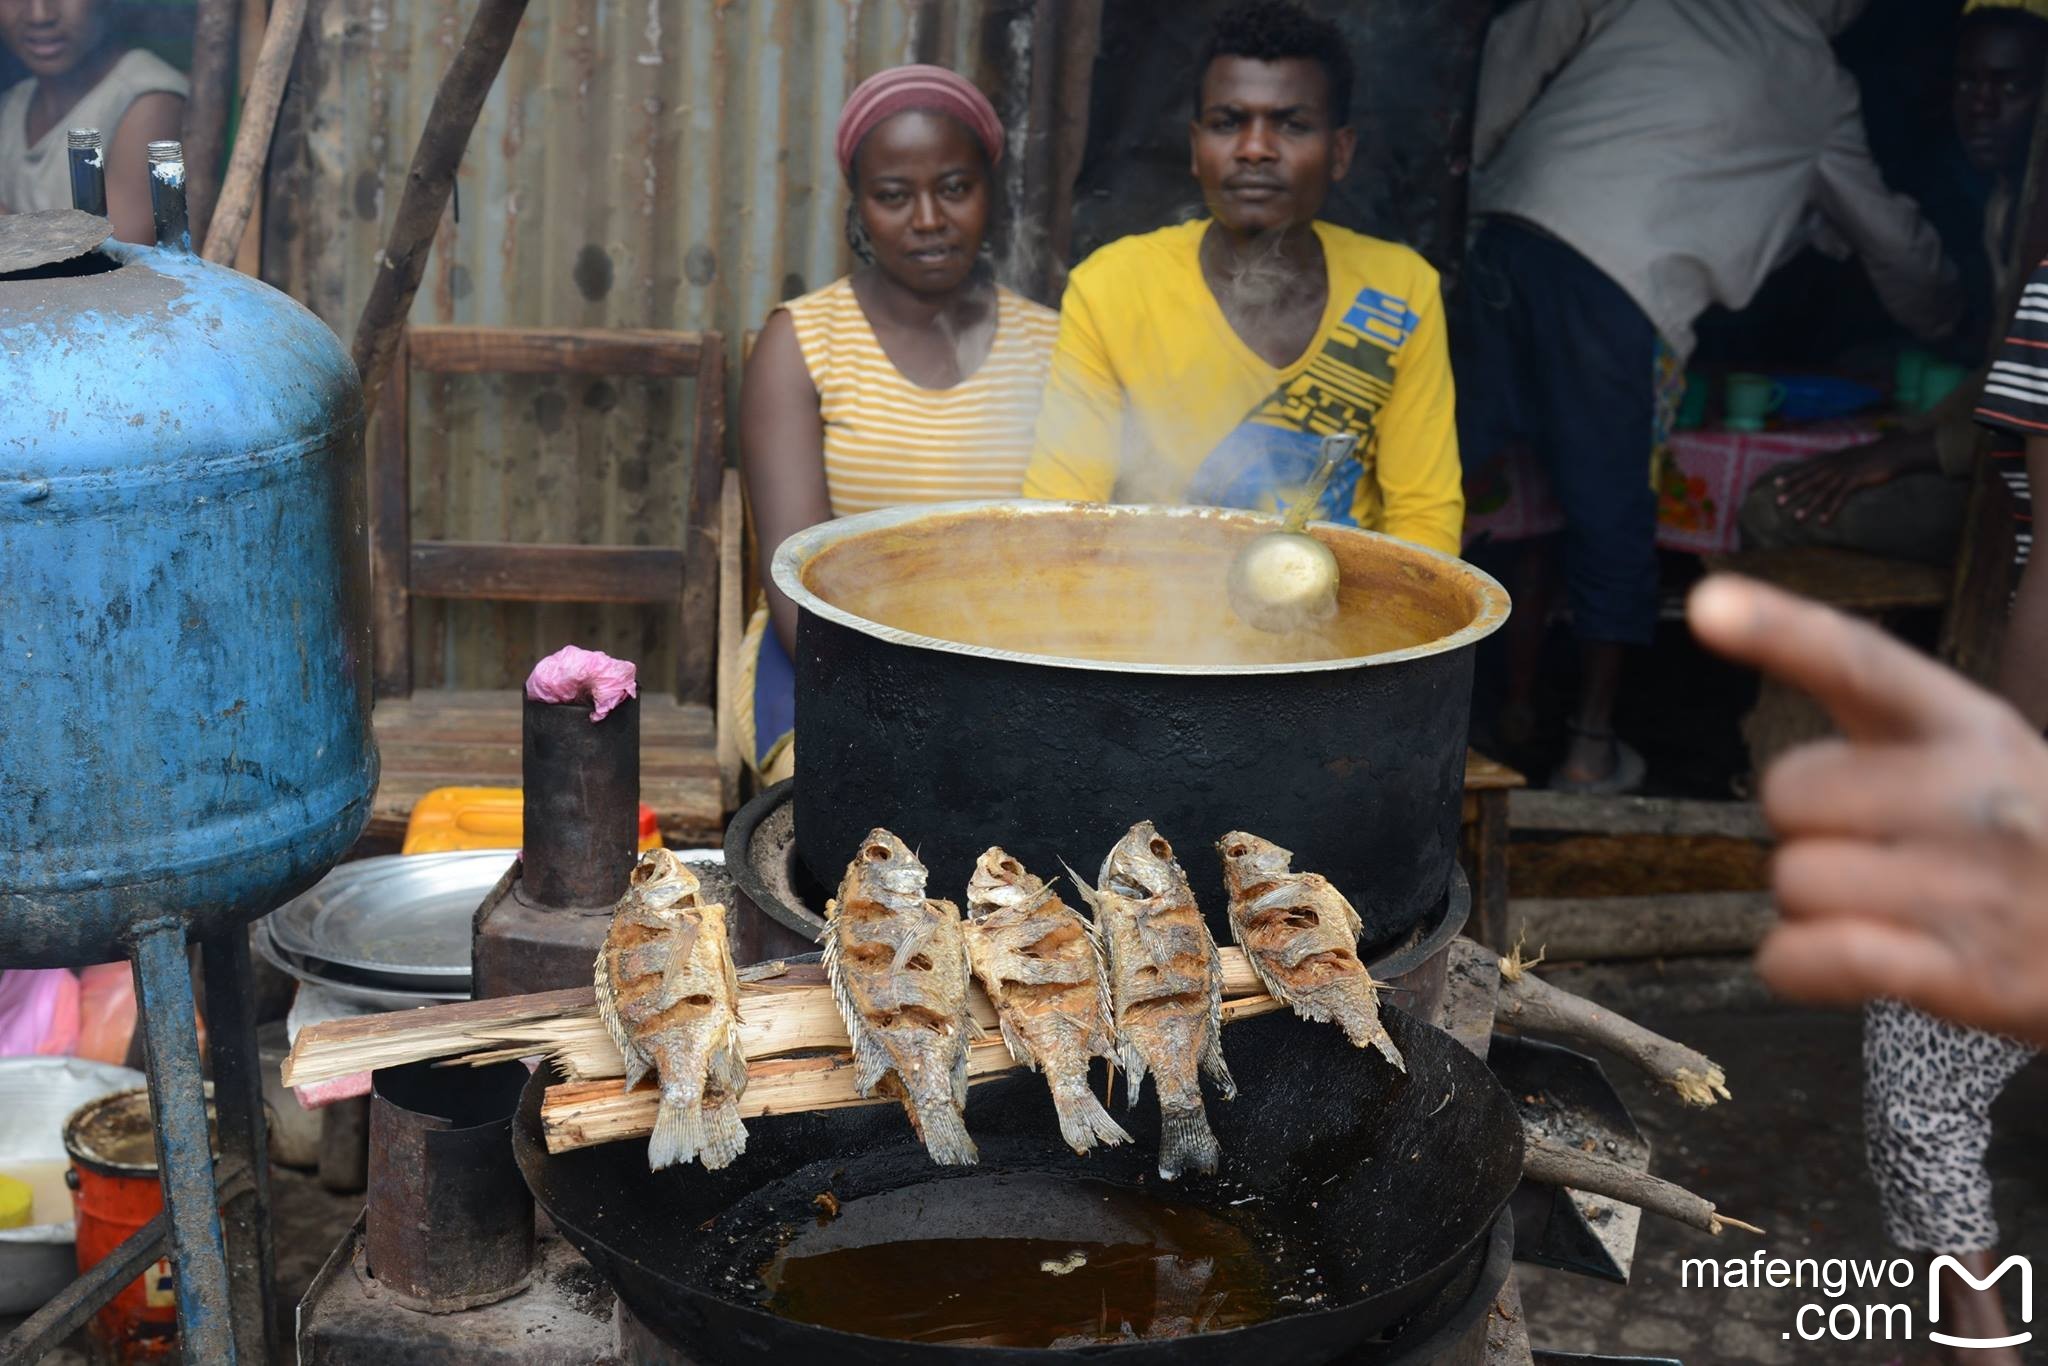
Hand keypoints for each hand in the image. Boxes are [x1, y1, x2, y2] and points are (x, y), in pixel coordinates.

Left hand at [1688, 575, 2047, 1045]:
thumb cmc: (2018, 832)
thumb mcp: (1969, 745)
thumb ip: (1862, 695)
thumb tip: (1714, 605)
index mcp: (1969, 724)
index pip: (1863, 663)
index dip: (1779, 631)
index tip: (1706, 605)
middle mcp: (1978, 795)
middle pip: (1786, 795)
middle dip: (1806, 828)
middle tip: (1877, 849)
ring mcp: (1979, 887)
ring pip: (1792, 882)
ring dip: (1810, 904)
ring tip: (1887, 906)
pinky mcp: (1968, 975)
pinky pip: (1810, 956)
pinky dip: (1795, 964)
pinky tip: (1839, 959)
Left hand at [1766, 433, 1932, 525]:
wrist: (1895, 451)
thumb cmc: (1876, 455)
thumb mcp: (1853, 456)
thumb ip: (1841, 463)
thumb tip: (1832, 470)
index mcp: (1833, 458)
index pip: (1807, 468)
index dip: (1792, 476)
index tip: (1776, 484)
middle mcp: (1835, 465)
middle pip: (1810, 480)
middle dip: (1793, 492)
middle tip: (1779, 503)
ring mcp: (1845, 472)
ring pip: (1822, 492)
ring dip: (1808, 506)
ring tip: (1797, 519)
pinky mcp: (1857, 480)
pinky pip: (1840, 498)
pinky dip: (1830, 511)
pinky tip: (1823, 522)